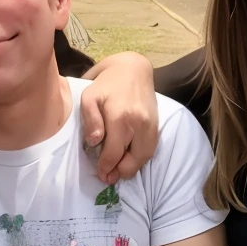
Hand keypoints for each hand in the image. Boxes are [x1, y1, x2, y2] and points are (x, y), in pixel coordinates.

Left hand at [82, 52, 158, 183]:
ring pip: (145, 156)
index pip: (114, 152)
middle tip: (109, 178)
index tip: (100, 174)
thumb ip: (90, 120)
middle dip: (120, 172)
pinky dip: (141, 157)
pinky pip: (152, 148)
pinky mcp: (157, 124)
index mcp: (120, 117)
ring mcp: (151, 124)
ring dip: (132, 167)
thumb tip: (95, 142)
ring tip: (119, 171)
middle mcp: (139, 123)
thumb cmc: (106, 83)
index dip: (106, 167)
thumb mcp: (89, 96)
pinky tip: (130, 159)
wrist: (133, 68)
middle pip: (133, 160)